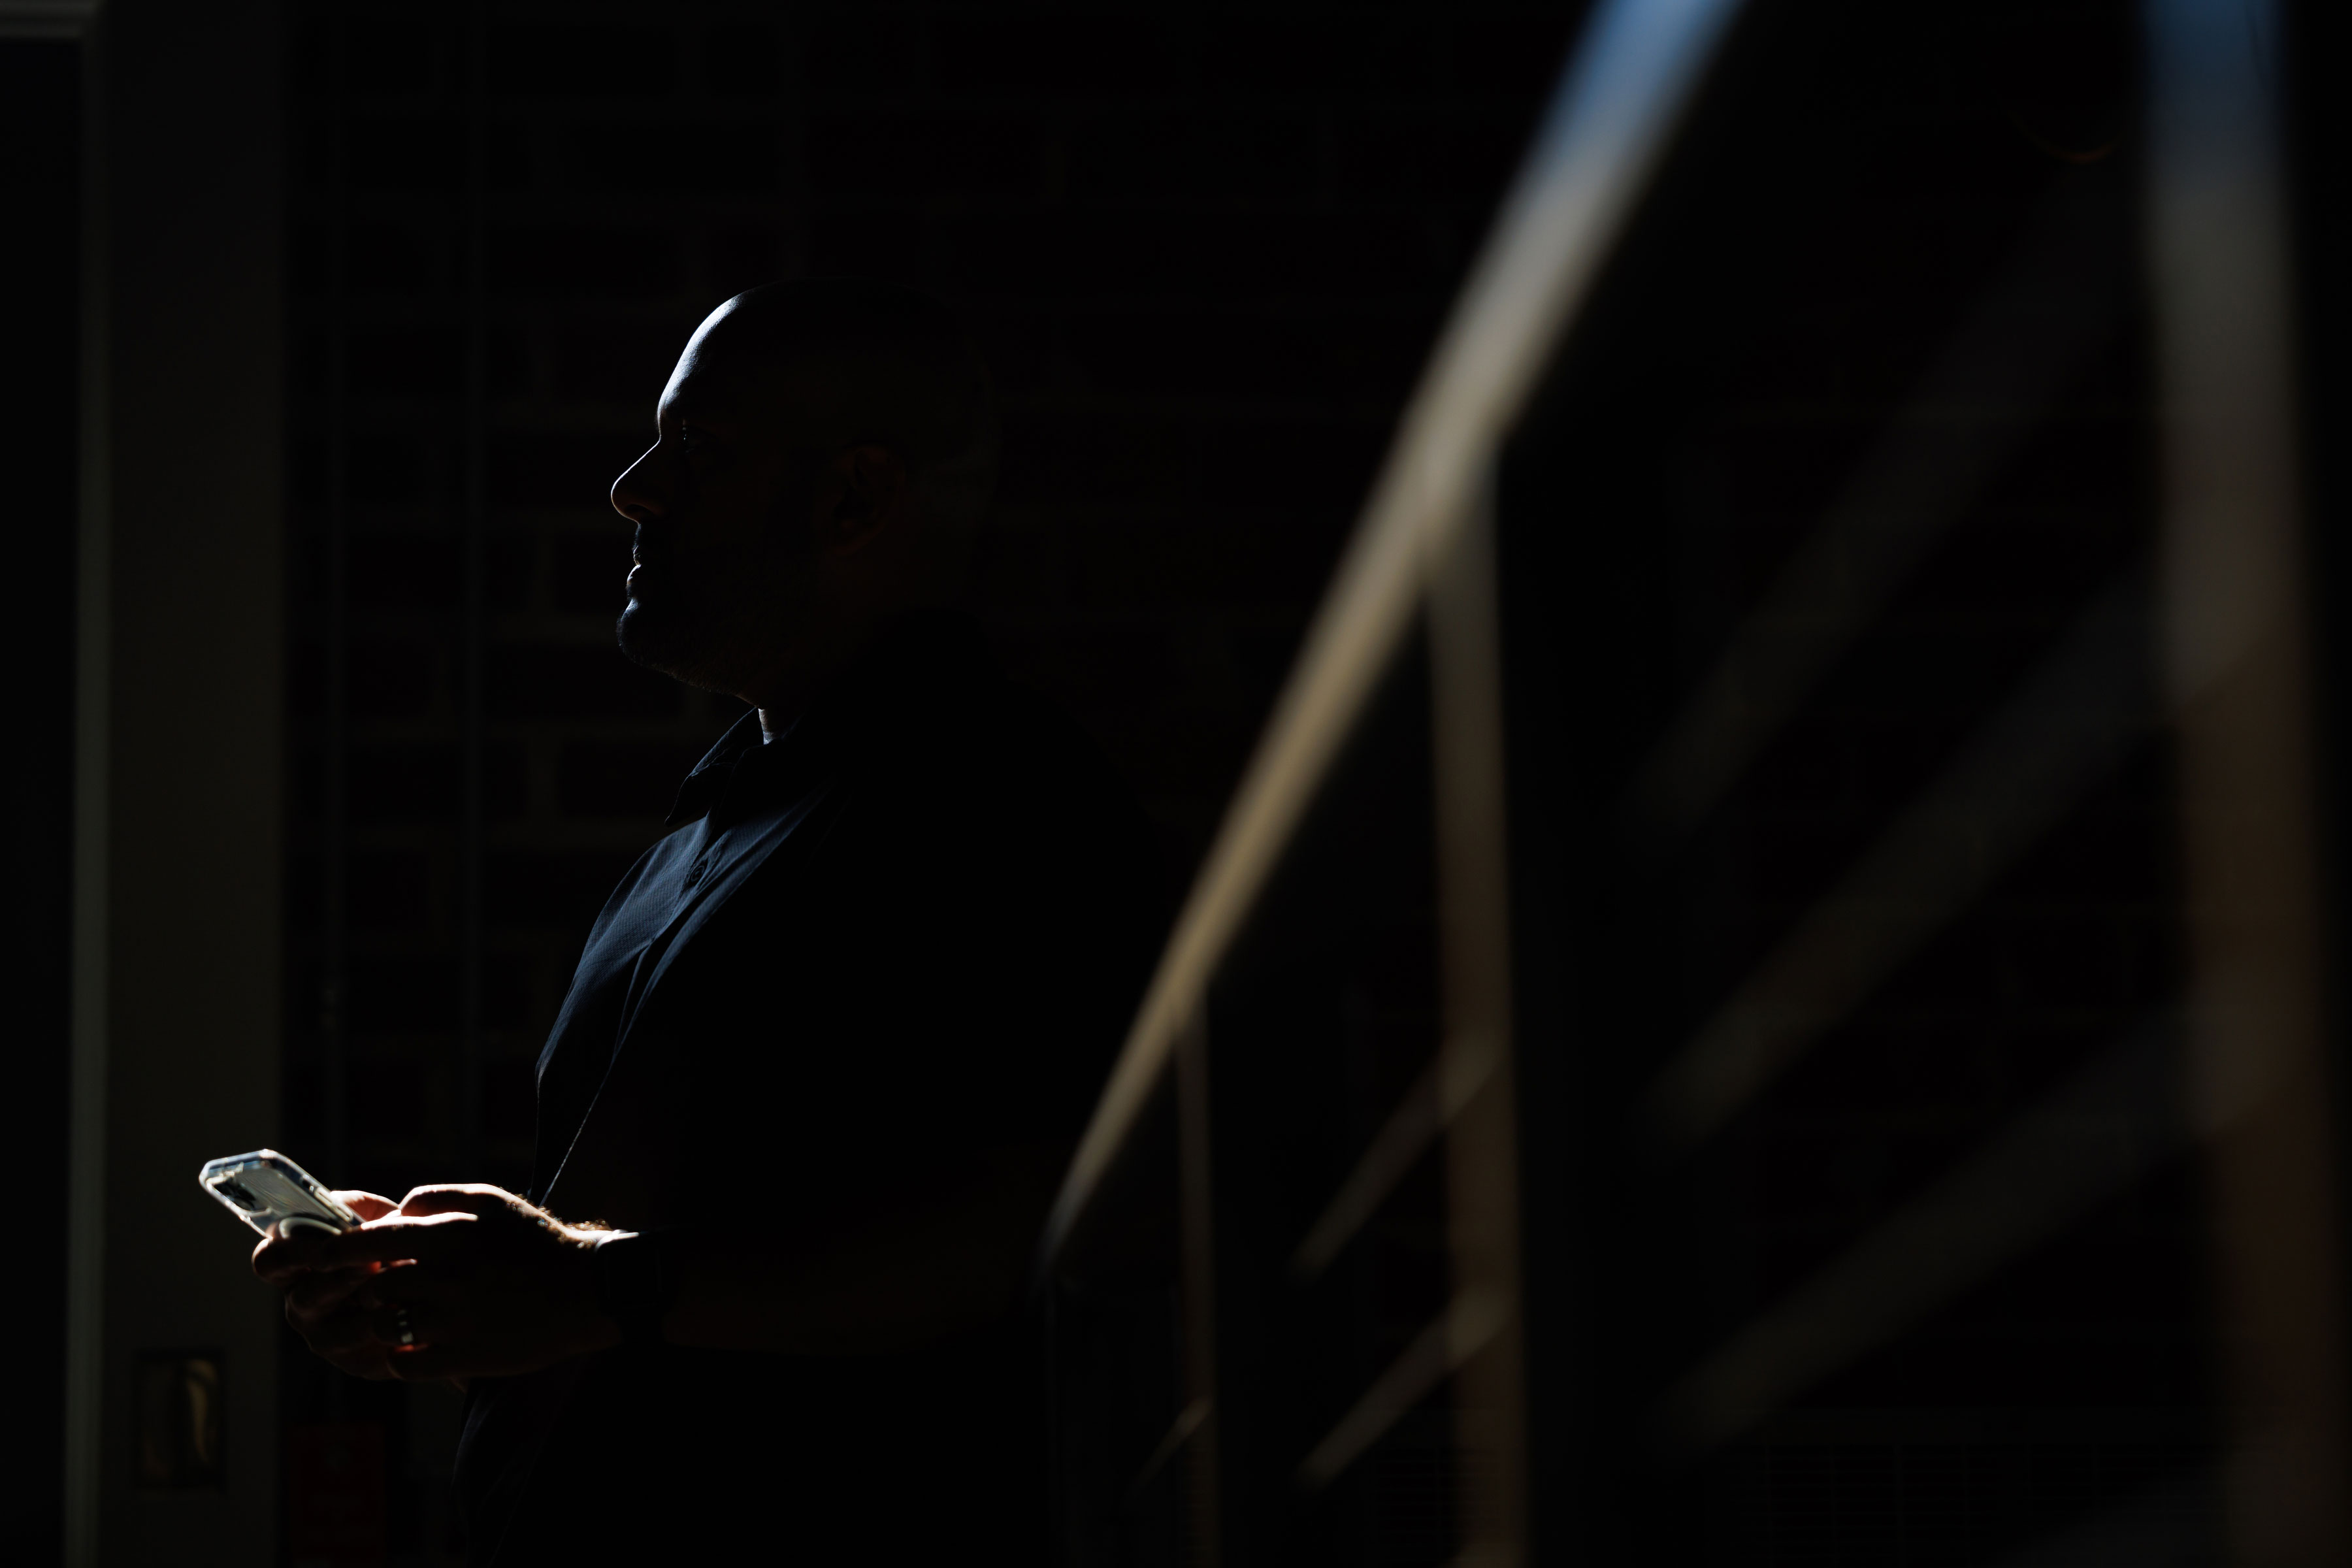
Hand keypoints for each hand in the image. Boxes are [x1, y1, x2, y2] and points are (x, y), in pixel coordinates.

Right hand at [253, 1190, 402, 1380]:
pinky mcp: (359, 1362)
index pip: (270, 1261)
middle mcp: (303, 1305)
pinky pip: (374, 1346)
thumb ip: (357, 1210)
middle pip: (306, 1296)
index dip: (289, 1252)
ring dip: (375, 1303)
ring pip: (342, 1326)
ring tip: (405, 1285)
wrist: (438, 1293)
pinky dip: (396, 1324)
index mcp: (298, 1267)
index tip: (323, 1245)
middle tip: (371, 1264)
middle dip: (341, 1278)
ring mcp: (326, 1339)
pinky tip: (415, 1309)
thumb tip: (340, 1208)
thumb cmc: (396, 1247)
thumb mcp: (378, 1219)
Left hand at [298, 1185, 621, 1380]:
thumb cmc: (534, 1242)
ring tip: (401, 1319)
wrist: (586, 1291)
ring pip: (383, 1327)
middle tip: (381, 1291)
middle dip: (370, 1290)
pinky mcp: (464, 1357)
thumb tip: (392, 1213)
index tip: (316, 1259)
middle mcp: (446, 1277)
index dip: (334, 1252)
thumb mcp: (490, 1202)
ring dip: (383, 1323)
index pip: (369, 1242)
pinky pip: (405, 1363)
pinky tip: (420, 1346)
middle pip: (372, 1289)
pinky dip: (403, 1356)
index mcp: (449, 1235)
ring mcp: (454, 1321)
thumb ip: (436, 1199)